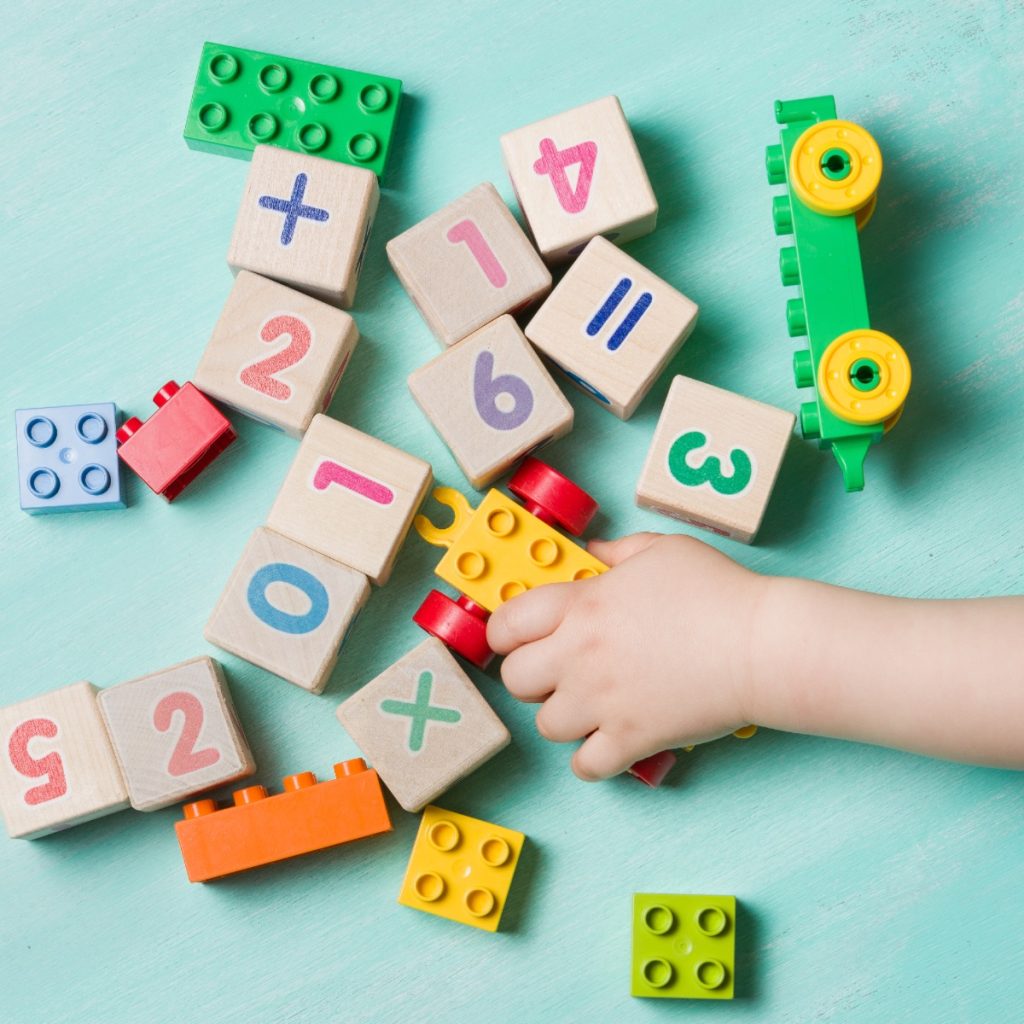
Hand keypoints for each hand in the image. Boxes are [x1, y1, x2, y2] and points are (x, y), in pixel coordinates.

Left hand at [486, 533, 766, 780]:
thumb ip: (618, 550)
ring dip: (561, 718)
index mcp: (582, 605)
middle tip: (555, 672)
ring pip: (545, 726)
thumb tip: (593, 551)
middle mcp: (580, 654)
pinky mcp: (632, 738)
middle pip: (515, 679)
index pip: (506, 623)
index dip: (505, 633)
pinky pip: (586, 767)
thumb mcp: (662, 550)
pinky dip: (592, 760)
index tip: (517, 638)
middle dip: (530, 676)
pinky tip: (607, 742)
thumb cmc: (717, 590)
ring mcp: (603, 701)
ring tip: (587, 707)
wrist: (761, 643)